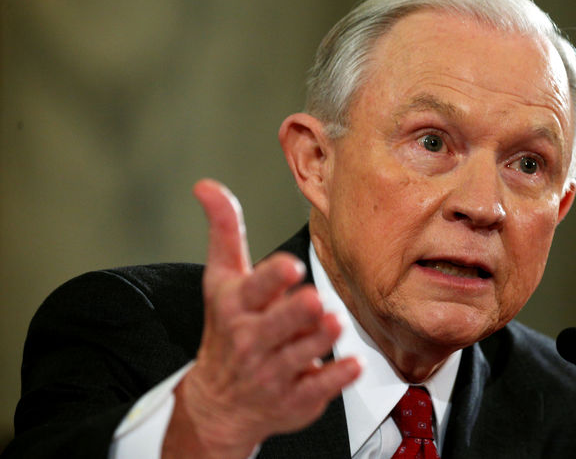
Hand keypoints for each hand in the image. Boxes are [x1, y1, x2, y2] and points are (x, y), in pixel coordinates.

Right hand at [163, 179, 360, 458]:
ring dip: (320, 338)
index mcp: (237, 306)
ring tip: (335, 322)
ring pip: (301, 354)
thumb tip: (207, 185)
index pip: (253, 289)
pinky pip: (320, 387)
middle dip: (296, 312)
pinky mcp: (297, 397)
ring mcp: (274, 372)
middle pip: (277, 324)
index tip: (290, 267)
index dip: (271, 278)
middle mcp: (253, 340)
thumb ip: (224, 232)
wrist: (219, 404)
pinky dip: (337, 376)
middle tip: (313, 301)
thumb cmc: (227, 330)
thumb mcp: (221, 280)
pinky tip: (353, 364)